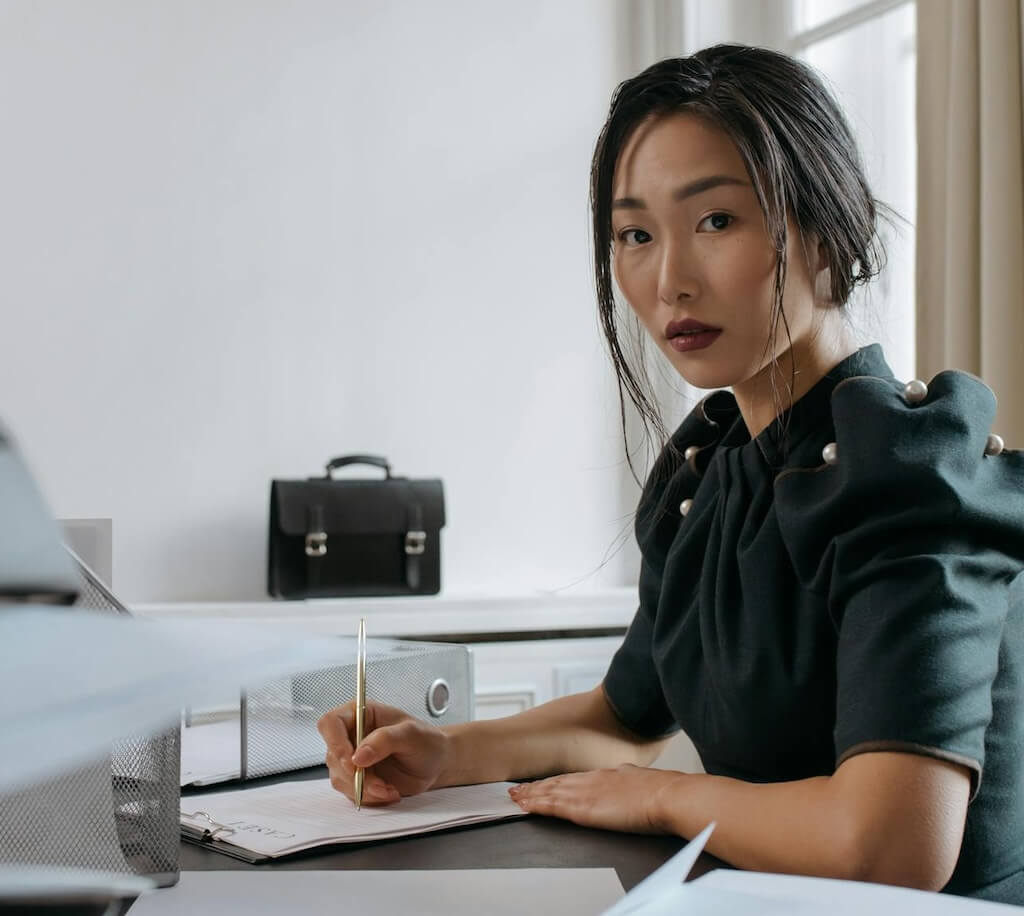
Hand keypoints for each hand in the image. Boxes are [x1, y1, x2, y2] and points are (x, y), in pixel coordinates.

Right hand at [317, 701, 450, 805]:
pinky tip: (389, 791)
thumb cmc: (425, 741)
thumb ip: (385, 740)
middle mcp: (351, 735)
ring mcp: (352, 758)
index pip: (331, 723)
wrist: (435, 763)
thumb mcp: (411, 734)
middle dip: (356, 775)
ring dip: (365, 789)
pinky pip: (351, 792)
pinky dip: (370, 797)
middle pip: (333, 756)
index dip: (335, 743)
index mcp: (361, 714)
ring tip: (389, 788)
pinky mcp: (356, 779)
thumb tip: (359, 755)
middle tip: (379, 783)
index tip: (352, 762)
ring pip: (340, 778)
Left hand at [507, 764, 685, 833]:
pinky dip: (537, 805)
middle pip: (557, 782)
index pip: (574, 777)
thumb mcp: (643, 781)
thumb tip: (631, 783)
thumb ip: (631, 782)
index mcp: (607, 774)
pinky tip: (526, 807)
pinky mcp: (583, 809)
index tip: (544, 782)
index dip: (557, 780)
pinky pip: (553, 806)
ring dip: (531, 795)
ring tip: (515, 797)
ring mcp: (586, 792)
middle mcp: (592, 779)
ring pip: (550, 792)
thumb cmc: (663, 793)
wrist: (667, 796)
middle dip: (537, 786)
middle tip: (518, 789)